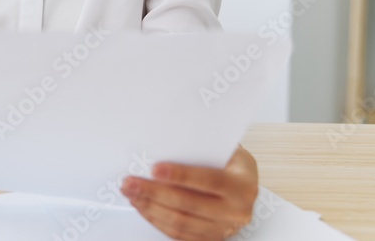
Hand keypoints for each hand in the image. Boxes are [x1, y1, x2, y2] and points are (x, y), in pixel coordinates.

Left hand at [121, 145, 257, 239]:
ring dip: (150, 207)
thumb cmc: (229, 163)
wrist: (244, 186)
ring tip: (131, 193)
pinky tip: (143, 206)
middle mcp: (236, 210)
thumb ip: (201, 148)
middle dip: (154, 192)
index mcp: (242, 184)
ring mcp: (224, 228)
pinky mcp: (210, 238)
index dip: (181, 175)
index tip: (155, 169)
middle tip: (131, 182)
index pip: (210, 180)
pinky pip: (179, 234)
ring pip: (181, 222)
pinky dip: (157, 219)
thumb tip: (163, 143)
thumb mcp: (224, 150)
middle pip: (189, 204)